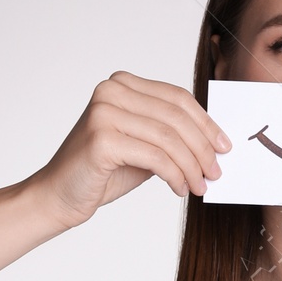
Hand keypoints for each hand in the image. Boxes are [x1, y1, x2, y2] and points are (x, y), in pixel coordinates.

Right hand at [30, 72, 229, 227]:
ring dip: (191, 166)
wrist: (57, 195)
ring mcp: (103, 113)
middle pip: (175, 117)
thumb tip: (214, 142)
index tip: (224, 146)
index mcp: (121, 84)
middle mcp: (110, 92)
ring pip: (169, 138)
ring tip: (199, 186)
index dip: (205, 123)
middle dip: (202, 147)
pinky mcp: (101, 140)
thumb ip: (169, 134)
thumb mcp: (142, 144)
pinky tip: (179, 189)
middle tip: (216, 172)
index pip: (176, 98)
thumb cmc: (101, 171)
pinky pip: (155, 157)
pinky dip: (175, 175)